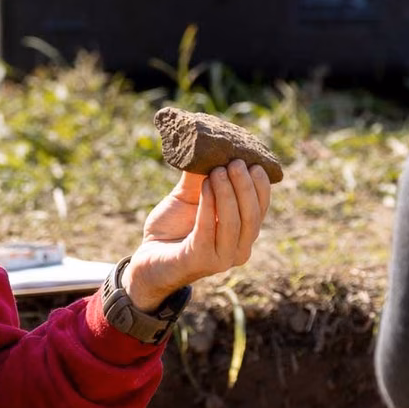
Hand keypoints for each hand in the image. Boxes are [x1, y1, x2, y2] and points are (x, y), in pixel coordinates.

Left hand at [123, 160, 271, 310]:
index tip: (253, 162)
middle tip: (235, 163)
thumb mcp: (189, 197)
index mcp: (243, 235)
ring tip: (217, 170)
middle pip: (251, 215)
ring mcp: (221, 259)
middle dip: (245, 186)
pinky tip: (204, 186)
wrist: (148, 259)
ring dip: (227, 193)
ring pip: (233, 223)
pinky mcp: (200, 261)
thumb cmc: (172, 227)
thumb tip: (210, 146)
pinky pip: (207, 230)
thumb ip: (201, 177)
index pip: (261, 209)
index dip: (261, 186)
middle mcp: (239, 250)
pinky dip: (208, 206)